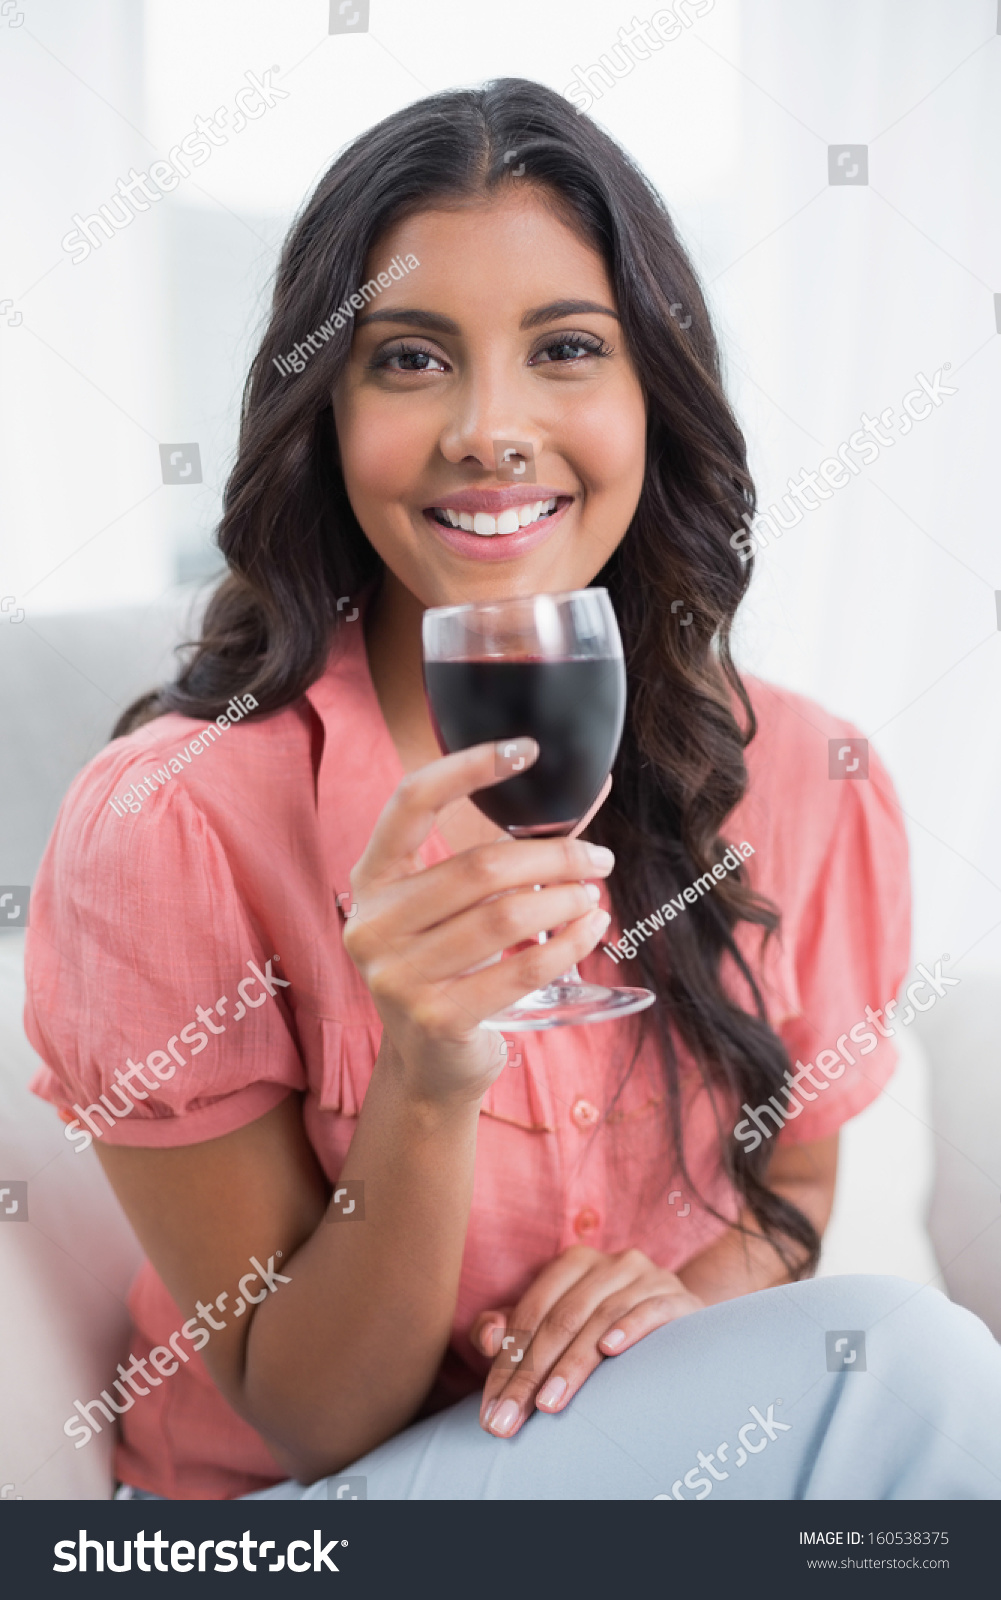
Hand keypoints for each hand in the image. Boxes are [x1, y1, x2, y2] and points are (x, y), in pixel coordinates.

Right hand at [342, 740, 614, 1107]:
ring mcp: (396, 976)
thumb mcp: (456, 909)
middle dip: (553, 856)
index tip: (526, 749)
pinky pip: (521, 968)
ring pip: (505, 917)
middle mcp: (372, 924)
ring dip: (565, 900)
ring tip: (593, 893)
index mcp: (371, 880)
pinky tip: (592, 928)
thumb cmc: (453, 969)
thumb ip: (503, 855)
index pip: (411, 802)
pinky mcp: (435, 1018)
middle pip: (480, 867)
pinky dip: (569, 944)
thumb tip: (588, 795)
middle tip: (596, 859)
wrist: (433, 1065)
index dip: (467, 768)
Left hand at [470, 1246, 703, 1437]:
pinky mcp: (677, 1297)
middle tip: (508, 1421)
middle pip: (561, 1319)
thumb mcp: (558, 1320)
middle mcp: (609, 1264)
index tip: (490, 1411)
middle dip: (530, 1375)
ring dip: (571, 1365)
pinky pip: (650, 1309)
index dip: (507, 1361)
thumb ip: (514, 1328)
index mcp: (573, 1264)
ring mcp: (646, 1277)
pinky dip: (629, 1327)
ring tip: (547, 1405)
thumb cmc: (604, 1325)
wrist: (677, 1314)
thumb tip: (486, 1338)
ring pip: (600, 1318)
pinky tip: (609, 1351)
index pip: (531, 1313)